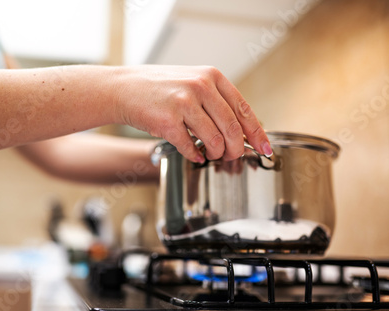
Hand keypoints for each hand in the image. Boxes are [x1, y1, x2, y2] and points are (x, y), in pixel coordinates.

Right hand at [113, 65, 271, 161]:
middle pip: (232, 128)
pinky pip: (190, 147)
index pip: (244, 109)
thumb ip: (217, 101)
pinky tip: (193, 153)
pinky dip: (195, 155)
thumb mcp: (193, 82)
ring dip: (216, 154)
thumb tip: (242, 130)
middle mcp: (200, 86)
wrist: (123, 88)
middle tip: (232, 156)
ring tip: (210, 154)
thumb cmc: (159, 88)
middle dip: (236, 149)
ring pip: (214, 140)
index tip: (264, 147)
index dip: (257, 132)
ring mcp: (183, 103)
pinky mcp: (166, 121)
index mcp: (211, 76)